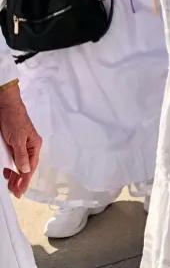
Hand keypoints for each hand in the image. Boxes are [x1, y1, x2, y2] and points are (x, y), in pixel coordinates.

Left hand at [0, 82, 42, 196]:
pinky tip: (6, 173)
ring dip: (14, 175)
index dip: (26, 180)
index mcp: (34, 145)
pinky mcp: (11, 144)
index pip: (31, 166)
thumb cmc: (14, 120)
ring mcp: (20, 145)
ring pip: (18, 164)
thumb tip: (25, 170)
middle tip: (14, 192)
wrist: (5, 107)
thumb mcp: (18, 139)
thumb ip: (21, 155)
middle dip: (20, 180)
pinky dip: (9, 167)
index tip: (20, 191)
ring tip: (10, 186)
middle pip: (25, 167)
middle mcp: (28, 146)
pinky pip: (11, 158)